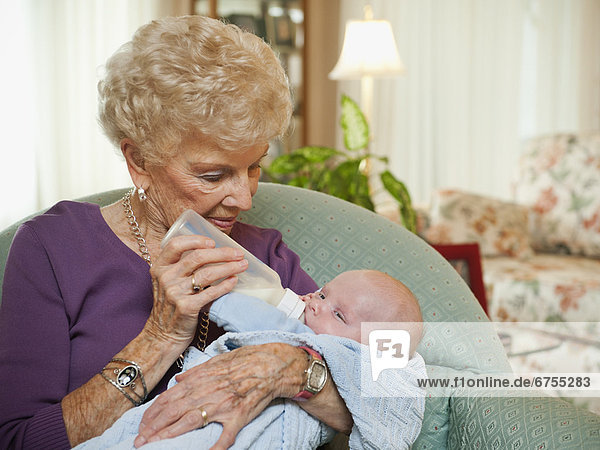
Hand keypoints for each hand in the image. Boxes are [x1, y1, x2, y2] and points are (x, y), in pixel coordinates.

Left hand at [134, 343, 306, 448]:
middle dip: (154, 426)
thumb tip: (178, 380)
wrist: (274, 364)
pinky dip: (214, 448)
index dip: (154, 412)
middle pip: (175, 410)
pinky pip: (225, 436)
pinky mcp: (239, 416)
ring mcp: (224, 405)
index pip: (171, 396)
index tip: (142, 425)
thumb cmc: (247, 360)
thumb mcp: (219, 359)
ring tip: (154, 445)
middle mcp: (210, 391)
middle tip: (140, 440)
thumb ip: (196, 371)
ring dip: (170, 434)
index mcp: (203, 378)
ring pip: (191, 421)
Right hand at [143, 235, 248, 350]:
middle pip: (198, 257)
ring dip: (229, 267)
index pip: (175, 244)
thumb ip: (181, 267)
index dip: (196, 240)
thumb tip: (212, 252)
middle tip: (238, 253)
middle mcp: (166, 278)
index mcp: (159, 268)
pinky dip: (225, 285)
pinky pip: (211, 292)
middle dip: (222, 253)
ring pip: (207, 273)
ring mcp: (175, 293)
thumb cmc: (170, 306)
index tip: (213, 242)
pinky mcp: (187, 308)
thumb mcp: (166, 282)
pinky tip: (234, 280)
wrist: (162, 336)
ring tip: (242, 265)